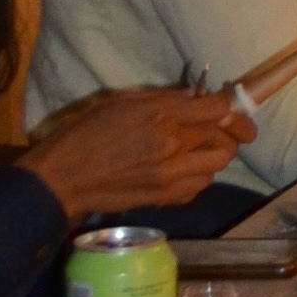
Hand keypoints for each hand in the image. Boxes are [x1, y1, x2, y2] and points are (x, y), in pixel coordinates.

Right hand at [21, 86, 252, 225]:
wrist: (64, 178)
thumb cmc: (86, 132)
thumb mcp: (122, 101)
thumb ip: (164, 98)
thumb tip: (195, 99)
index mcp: (162, 116)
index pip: (218, 109)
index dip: (230, 105)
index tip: (228, 105)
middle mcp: (173, 146)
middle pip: (226, 139)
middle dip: (231, 131)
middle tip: (224, 127)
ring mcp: (171, 176)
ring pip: (218, 164)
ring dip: (216, 154)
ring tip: (202, 148)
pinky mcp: (165, 198)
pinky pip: (199, 186)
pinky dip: (200, 176)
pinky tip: (186, 168)